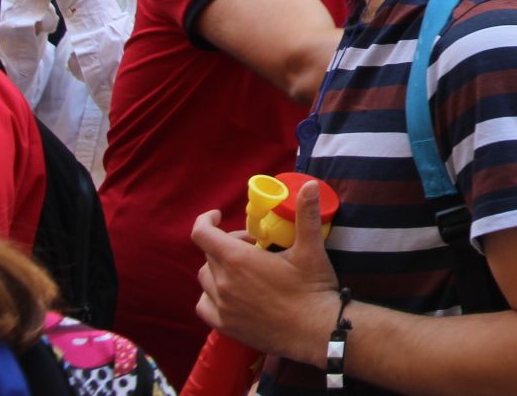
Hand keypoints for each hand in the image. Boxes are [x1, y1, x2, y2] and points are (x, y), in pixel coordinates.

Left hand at [192, 181, 340, 364]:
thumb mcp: (311, 248)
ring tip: (242, 269)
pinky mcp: (224, 326)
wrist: (314, 331)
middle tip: (252, 244)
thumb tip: (309, 185)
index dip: (206, 221)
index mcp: (238, 260)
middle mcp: (222, 282)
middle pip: (209, 254)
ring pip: (205, 278)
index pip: (202, 234)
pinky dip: (211, 294)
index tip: (217, 216)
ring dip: (218, 268)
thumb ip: (306, 215)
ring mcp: (221, 306)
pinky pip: (204, 304)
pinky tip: (231, 294)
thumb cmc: (312, 288)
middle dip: (226, 243)